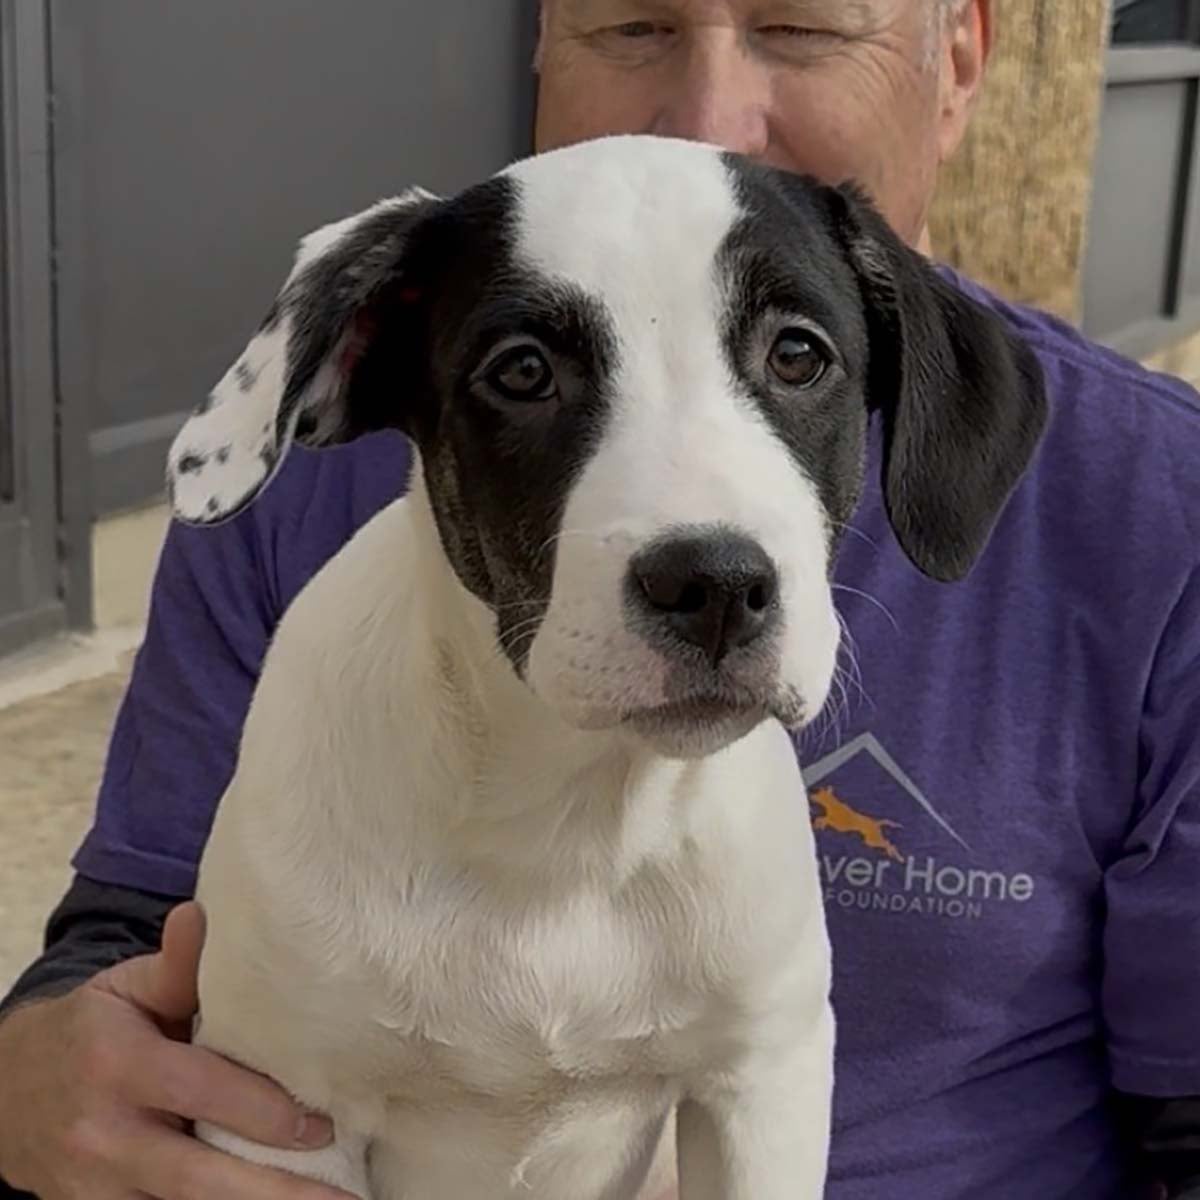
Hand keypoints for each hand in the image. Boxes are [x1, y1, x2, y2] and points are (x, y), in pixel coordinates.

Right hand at [0, 901, 356, 1199]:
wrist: (7, 1090)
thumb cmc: (91, 1028)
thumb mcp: (124, 988)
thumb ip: (174, 964)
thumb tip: (202, 914)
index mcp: (118, 1065)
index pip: (201, 1091)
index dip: (263, 1111)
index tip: (321, 1124)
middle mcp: (105, 1135)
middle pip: (196, 1178)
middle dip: (272, 1192)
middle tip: (340, 1196)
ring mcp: (95, 1187)